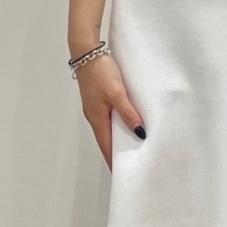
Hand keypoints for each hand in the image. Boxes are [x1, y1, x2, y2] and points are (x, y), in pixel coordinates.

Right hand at [76, 54, 145, 171]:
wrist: (87, 52)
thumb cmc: (99, 71)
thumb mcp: (117, 94)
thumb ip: (128, 113)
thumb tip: (139, 132)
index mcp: (96, 119)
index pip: (107, 147)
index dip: (115, 161)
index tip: (124, 174)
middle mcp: (94, 116)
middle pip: (107, 140)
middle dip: (118, 153)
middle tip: (131, 164)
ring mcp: (96, 107)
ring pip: (109, 128)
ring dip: (119, 138)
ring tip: (133, 147)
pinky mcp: (99, 98)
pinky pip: (109, 117)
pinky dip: (118, 124)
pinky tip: (127, 122)